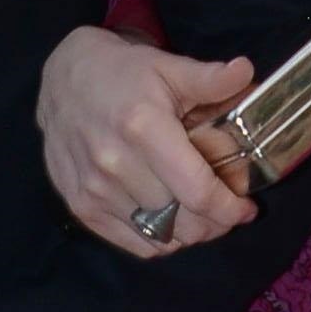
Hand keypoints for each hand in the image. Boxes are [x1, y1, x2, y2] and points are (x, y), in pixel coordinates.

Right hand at [39, 22, 259, 257]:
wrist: (63, 81)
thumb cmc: (123, 74)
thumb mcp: (168, 67)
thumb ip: (209, 78)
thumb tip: (245, 71)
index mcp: (143, 128)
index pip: (197, 191)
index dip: (229, 208)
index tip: (247, 208)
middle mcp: (114, 164)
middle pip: (182, 221)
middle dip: (215, 223)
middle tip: (228, 211)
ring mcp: (94, 189)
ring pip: (160, 237)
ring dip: (189, 233)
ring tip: (202, 215)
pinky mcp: (81, 206)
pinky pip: (134, 243)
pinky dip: (160, 240)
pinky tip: (171, 222)